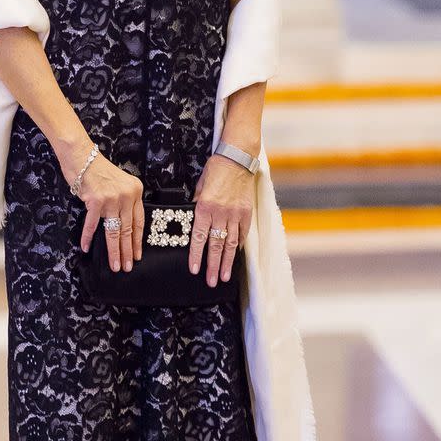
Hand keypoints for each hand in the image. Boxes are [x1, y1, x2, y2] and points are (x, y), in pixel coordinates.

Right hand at [76, 153, 144, 271]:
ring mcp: (111, 199)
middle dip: (127, 251)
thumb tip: (122, 225)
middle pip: (128, 229)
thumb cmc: (97, 169)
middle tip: (126, 266)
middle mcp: (126, 195)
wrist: (81, 155)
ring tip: (114, 265)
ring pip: (114, 231)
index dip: (138, 241)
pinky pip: (92, 224)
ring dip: (114, 250)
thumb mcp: (119, 183)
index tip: (137, 255)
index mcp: (135, 191)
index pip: (139, 221)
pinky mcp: (95, 201)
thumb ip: (123, 201)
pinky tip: (85, 248)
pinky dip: (87, 237)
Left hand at [189, 154, 253, 286]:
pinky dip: (238, 245)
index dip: (197, 256)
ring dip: (226, 262)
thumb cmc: (215, 170)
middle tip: (211, 282)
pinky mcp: (246, 213)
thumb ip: (197, 205)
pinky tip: (235, 256)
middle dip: (213, 266)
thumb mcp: (199, 186)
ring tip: (224, 277)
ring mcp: (235, 214)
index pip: (199, 237)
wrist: (237, 159)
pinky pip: (242, 233)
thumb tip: (194, 221)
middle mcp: (221, 214)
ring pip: (230, 243)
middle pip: (216, 245)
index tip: (195, 270)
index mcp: (205, 207)